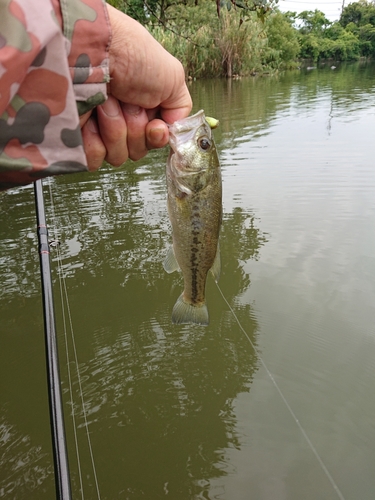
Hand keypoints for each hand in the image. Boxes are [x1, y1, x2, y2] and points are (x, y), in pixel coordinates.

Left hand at [80, 5, 191, 170]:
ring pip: (117, 156)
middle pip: (137, 151)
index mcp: (143, 109)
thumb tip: (172, 131)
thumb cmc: (132, 55)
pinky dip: (94, 140)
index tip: (153, 124)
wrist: (93, 47)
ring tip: (105, 101)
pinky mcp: (76, 137)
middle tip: (126, 100)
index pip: (154, 141)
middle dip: (134, 128)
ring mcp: (98, 129)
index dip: (155, 136)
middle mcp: (122, 120)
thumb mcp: (173, 78)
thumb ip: (181, 110)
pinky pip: (93, 159)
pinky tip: (90, 116)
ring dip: (115, 129)